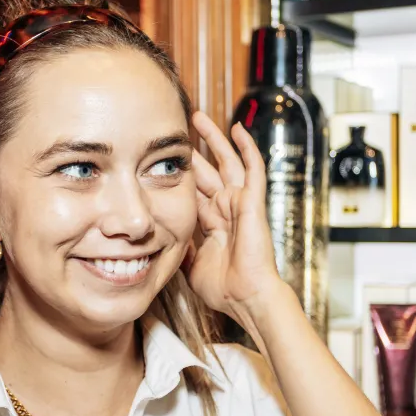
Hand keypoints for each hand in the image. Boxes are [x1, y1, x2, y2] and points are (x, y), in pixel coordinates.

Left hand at [184, 112, 284, 328]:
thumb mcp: (191, 266)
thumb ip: (181, 249)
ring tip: (199, 118)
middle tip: (179, 130)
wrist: (246, 297)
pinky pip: (253, 168)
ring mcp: (240, 204)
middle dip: (194, 151)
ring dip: (214, 139)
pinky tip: (238, 128)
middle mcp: (226, 209)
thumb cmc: (225, 289)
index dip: (182, 175)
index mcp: (213, 223)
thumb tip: (163, 240)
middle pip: (207, 171)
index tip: (166, 160)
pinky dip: (247, 148)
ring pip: (227, 162)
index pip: (195, 192)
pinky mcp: (252, 202)